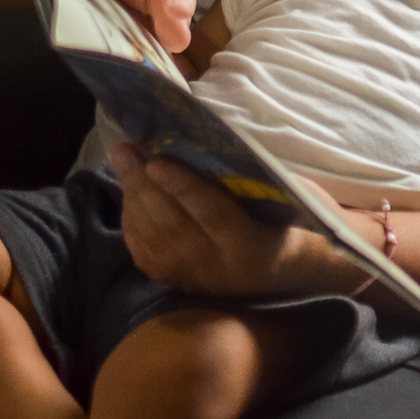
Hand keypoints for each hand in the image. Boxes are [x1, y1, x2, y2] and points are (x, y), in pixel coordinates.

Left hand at [111, 146, 361, 298]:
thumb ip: (250, 173)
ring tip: (123, 160)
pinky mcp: (179, 283)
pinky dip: (132, 220)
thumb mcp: (285, 193)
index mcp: (253, 245)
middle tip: (126, 149)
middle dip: (144, 185)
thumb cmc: (295, 216)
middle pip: (173, 226)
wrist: (297, 269)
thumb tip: (203, 135)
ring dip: (132, 197)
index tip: (157, 160)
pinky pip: (146, 252)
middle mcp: (220, 269)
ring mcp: (197, 279)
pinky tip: (128, 193)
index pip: (212, 214)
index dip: (183, 187)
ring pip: (154, 238)